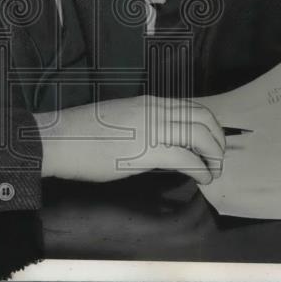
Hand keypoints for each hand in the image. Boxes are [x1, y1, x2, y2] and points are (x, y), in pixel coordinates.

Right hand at [33, 95, 225, 184]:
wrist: (62, 139)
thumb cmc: (84, 134)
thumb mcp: (121, 121)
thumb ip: (145, 128)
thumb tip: (164, 146)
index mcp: (149, 102)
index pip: (192, 106)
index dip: (209, 124)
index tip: (213, 141)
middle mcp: (155, 110)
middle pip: (203, 117)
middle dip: (218, 138)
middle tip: (218, 157)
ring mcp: (152, 127)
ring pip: (199, 134)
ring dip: (213, 154)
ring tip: (214, 170)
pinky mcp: (147, 149)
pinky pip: (186, 157)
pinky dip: (200, 169)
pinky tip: (202, 178)